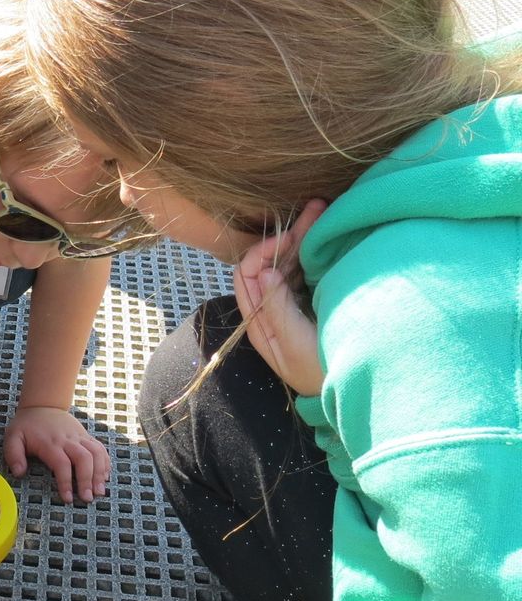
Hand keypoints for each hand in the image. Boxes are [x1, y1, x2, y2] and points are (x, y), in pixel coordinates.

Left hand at [4, 405, 110, 504]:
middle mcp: (67, 439)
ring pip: (96, 453)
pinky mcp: (86, 436)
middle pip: (84, 459)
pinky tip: (104, 477)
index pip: (62, 464)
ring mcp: (79, 437)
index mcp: (49, 443)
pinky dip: (105, 463)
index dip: (66, 482)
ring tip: (99, 491)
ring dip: (100, 473)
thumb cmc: (26, 425)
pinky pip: (100, 448)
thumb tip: (19, 473)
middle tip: (87, 498)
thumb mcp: (13, 436)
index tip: (68, 498)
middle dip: (87, 480)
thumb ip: (13, 454)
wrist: (42, 404)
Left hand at [233, 199, 326, 396]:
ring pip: (290, 264)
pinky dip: (315, 253)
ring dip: (304, 238)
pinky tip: (328, 235)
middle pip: (270, 263)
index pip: (248, 275)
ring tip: (324, 210)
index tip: (290, 238)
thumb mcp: (296, 345)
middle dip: (288, 235)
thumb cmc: (320, 374)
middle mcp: (270, 310)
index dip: (264, 251)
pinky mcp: (312, 305)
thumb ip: (278, 309)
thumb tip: (263, 272)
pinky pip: (307, 273)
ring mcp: (292, 306)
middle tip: (317, 207)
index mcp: (259, 321)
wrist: (353, 393)